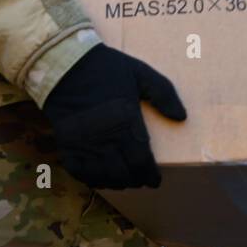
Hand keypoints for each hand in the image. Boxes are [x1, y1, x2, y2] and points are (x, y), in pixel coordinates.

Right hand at [41, 43, 185, 189]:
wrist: (65, 64)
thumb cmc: (106, 68)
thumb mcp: (141, 73)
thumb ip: (163, 93)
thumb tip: (181, 117)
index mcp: (126, 121)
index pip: (142, 161)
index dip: (150, 175)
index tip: (155, 180)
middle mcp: (106, 138)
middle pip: (124, 174)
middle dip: (136, 180)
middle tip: (142, 180)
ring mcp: (84, 143)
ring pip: (103, 177)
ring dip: (116, 182)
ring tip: (124, 180)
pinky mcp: (67, 144)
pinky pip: (79, 172)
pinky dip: (91, 179)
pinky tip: (100, 177)